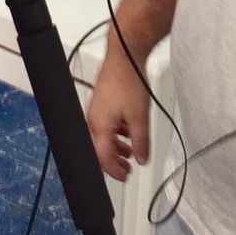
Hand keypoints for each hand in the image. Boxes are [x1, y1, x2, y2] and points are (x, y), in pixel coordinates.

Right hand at [87, 47, 151, 181]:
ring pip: (104, 136)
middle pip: (101, 148)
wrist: (126, 57)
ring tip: (130, 152)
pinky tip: (128, 132)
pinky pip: (106, 124)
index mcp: (99, 126)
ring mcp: (97, 109)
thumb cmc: (128, 82)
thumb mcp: (139, 117)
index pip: (103, 158)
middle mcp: (94, 119)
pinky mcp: (102, 101)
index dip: (115, 171)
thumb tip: (141, 159)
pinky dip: (116, 133)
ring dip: (117, 147)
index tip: (125, 177)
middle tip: (127, 170)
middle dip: (114, 161)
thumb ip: (140, 142)